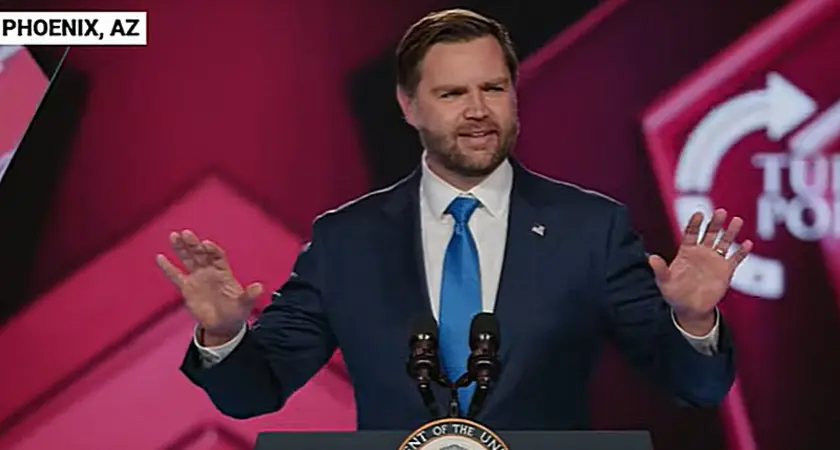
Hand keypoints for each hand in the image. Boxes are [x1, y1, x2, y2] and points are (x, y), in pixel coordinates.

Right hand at [156, 230, 262, 342]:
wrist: (222, 325)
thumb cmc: (235, 312)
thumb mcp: (244, 304)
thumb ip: (249, 295)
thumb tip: (260, 287)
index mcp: (223, 272)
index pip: (217, 257)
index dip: (212, 250)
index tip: (206, 244)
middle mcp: (209, 271)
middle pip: (200, 254)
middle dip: (193, 244)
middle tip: (186, 234)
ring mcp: (197, 277)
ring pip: (188, 259)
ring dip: (181, 249)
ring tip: (174, 236)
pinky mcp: (187, 288)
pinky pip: (176, 275)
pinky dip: (168, 267)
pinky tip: (160, 257)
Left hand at [647, 209, 752, 326]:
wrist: (690, 308)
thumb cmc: (674, 294)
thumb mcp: (664, 282)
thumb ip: (660, 270)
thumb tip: (651, 258)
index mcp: (686, 252)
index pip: (691, 233)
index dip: (695, 224)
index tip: (699, 214)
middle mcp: (702, 252)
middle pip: (710, 234)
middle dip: (715, 223)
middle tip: (721, 212)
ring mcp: (715, 260)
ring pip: (724, 243)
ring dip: (730, 233)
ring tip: (737, 220)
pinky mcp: (726, 271)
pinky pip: (735, 259)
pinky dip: (741, 252)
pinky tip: (747, 244)